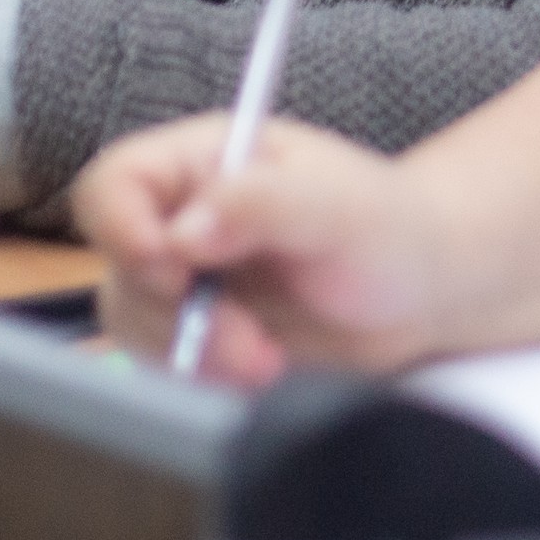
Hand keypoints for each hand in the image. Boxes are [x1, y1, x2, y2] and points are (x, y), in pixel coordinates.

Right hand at [72, 114, 460, 386]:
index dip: (121, 226)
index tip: (170, 268)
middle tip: (244, 338)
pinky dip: (208, 377)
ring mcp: (188, 282)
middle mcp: (183, 218)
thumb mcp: (337, 206)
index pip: (116, 182)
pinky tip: (265, 368)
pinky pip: (166, 366)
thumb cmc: (389, 230)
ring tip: (267, 358)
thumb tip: (183, 231)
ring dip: (193, 353)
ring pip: (134, 323)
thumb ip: (261, 204)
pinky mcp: (200, 336)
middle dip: (173, 312)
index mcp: (205, 162)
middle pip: (119, 266)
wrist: (423, 293)